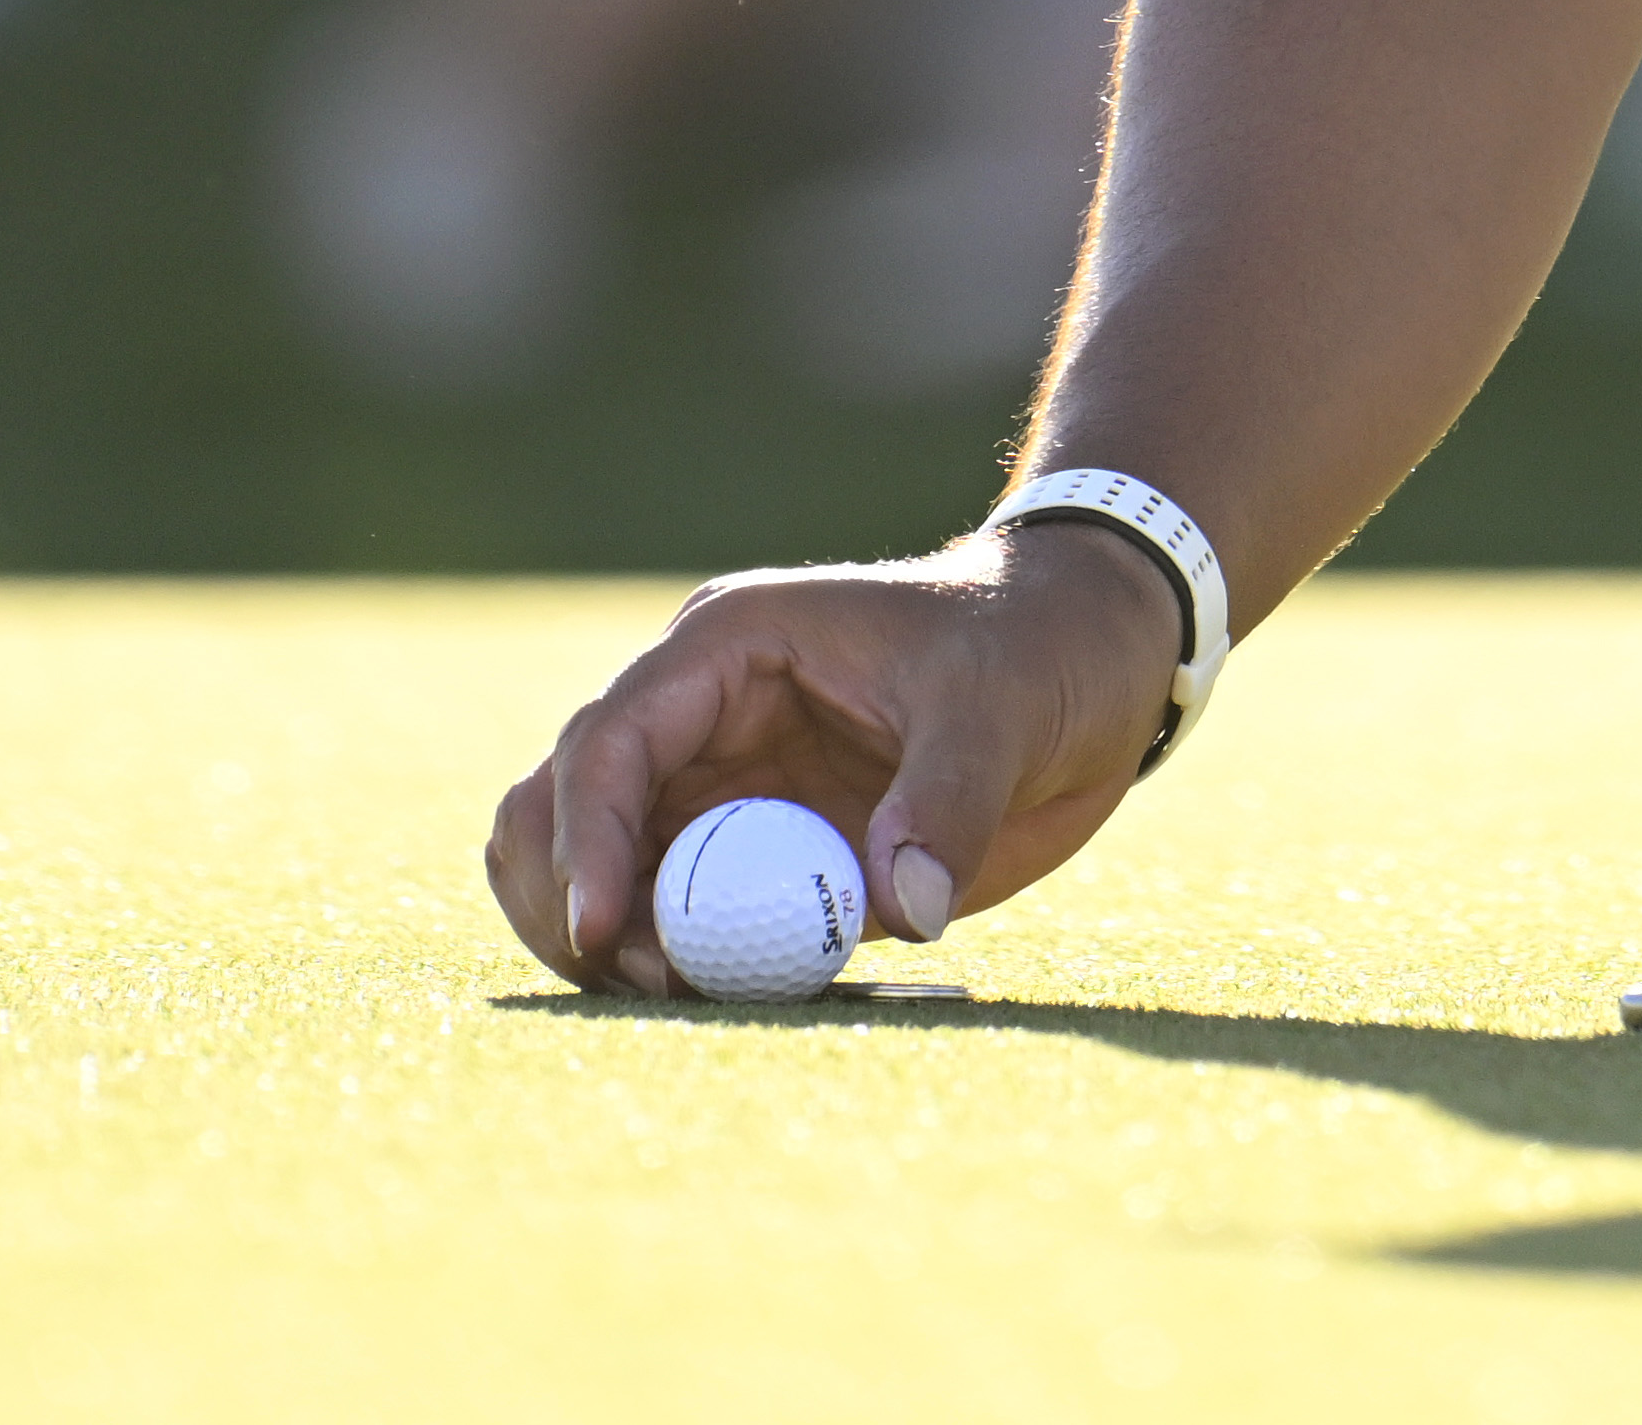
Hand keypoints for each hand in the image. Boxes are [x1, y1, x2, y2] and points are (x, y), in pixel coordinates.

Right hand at [481, 527, 1177, 993]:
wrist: (1085, 659)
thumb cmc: (1036, 648)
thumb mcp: (1001, 706)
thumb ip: (947, 803)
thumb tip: (902, 910)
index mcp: (731, 647)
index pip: (610, 740)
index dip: (586, 837)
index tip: (606, 932)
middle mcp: (698, 717)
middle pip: (556, 806)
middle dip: (569, 898)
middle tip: (649, 980)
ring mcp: (716, 788)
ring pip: (593, 870)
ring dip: (606, 941)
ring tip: (683, 991)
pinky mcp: (752, 854)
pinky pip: (676, 919)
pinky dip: (675, 966)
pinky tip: (730, 992)